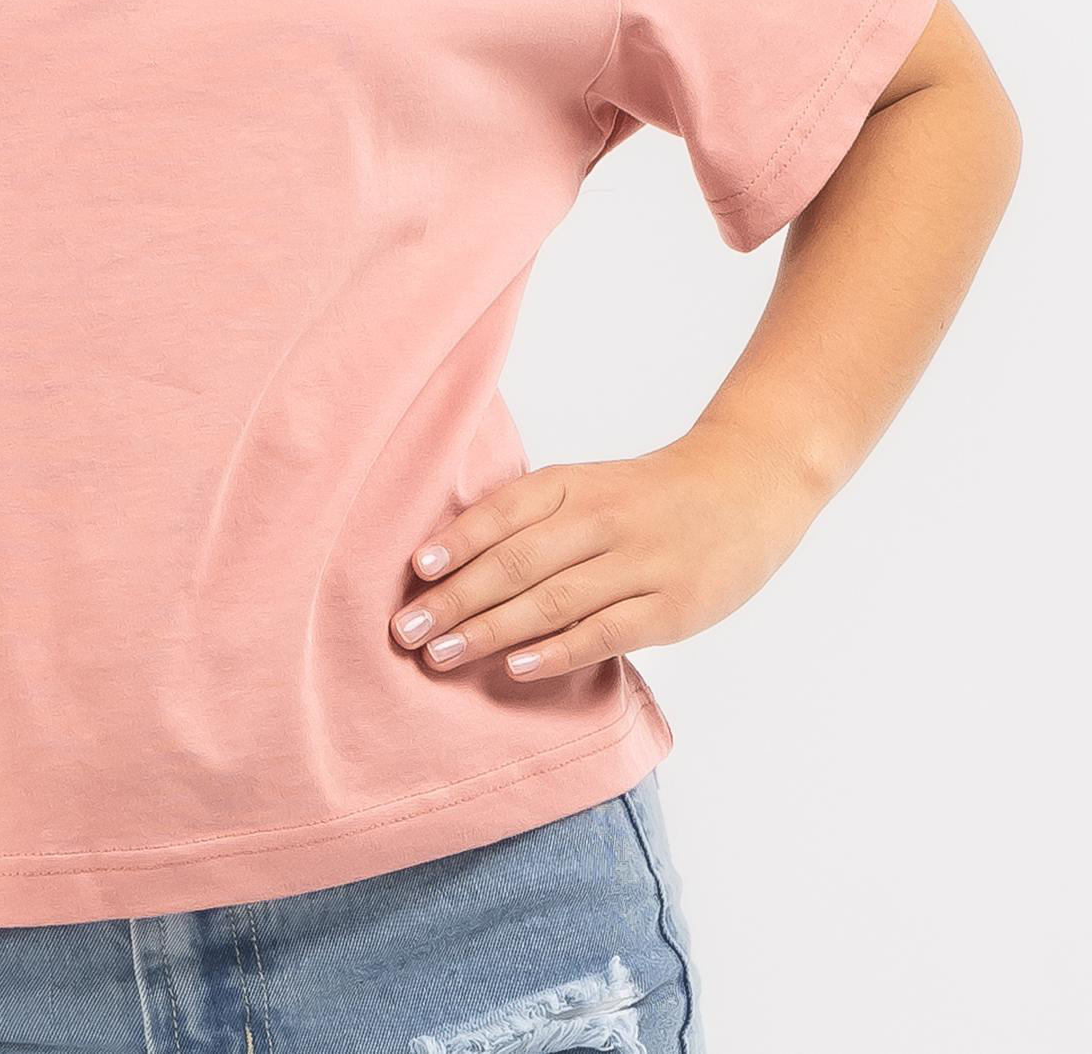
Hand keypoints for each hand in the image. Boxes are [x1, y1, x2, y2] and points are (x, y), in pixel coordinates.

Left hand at [387, 420, 824, 680]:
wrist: (745, 488)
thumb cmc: (645, 496)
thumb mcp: (587, 486)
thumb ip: (532, 518)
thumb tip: (453, 564)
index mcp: (573, 483)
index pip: (504, 512)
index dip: (457, 541)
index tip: (415, 571)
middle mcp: (601, 518)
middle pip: (516, 562)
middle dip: (456, 599)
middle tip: (406, 629)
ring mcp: (639, 564)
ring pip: (552, 600)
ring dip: (490, 631)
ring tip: (441, 654)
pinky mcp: (671, 608)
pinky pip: (604, 632)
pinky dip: (556, 651)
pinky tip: (516, 668)